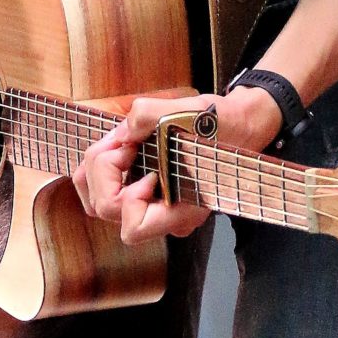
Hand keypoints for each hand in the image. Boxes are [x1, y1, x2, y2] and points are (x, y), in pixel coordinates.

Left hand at [71, 85, 284, 243]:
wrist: (239, 125)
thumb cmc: (221, 124)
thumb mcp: (188, 110)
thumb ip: (146, 115)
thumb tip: (121, 131)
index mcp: (182, 209)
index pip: (133, 228)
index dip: (126, 195)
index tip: (147, 167)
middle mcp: (165, 217)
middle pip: (106, 210)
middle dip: (104, 170)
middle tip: (126, 143)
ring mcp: (154, 208)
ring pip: (99, 205)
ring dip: (98, 171)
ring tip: (119, 145)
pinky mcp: (146, 196)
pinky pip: (109, 194)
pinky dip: (102, 172)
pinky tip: (118, 150)